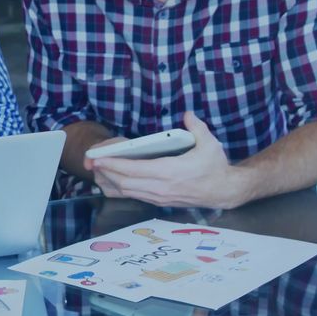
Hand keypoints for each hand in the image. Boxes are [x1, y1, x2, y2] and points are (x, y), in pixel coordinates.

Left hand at [90, 112, 250, 208]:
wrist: (225, 191)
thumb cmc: (215, 167)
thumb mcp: (210, 144)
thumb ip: (197, 127)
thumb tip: (187, 114)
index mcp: (169, 172)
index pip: (134, 170)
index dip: (114, 165)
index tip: (99, 159)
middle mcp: (161, 187)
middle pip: (124, 182)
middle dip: (106, 172)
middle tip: (91, 162)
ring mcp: (159, 196)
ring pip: (126, 191)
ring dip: (109, 181)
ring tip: (97, 170)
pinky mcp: (159, 201)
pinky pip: (133, 196)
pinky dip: (119, 189)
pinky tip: (110, 181)